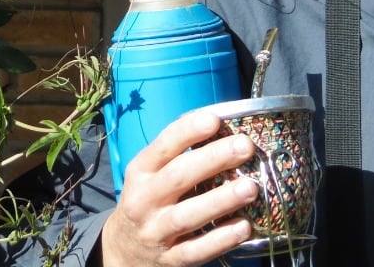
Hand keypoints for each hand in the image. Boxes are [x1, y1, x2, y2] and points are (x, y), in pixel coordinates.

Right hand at [100, 110, 259, 266]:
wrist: (123, 251)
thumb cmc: (147, 202)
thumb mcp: (149, 175)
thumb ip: (176, 156)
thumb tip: (222, 132)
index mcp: (140, 172)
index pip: (162, 147)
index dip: (188, 132)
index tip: (215, 119)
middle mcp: (144, 200)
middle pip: (178, 177)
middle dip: (213, 159)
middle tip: (244, 146)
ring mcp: (156, 232)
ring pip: (188, 215)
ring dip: (221, 200)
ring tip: (250, 187)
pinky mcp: (170, 260)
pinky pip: (197, 250)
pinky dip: (220, 239)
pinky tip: (243, 227)